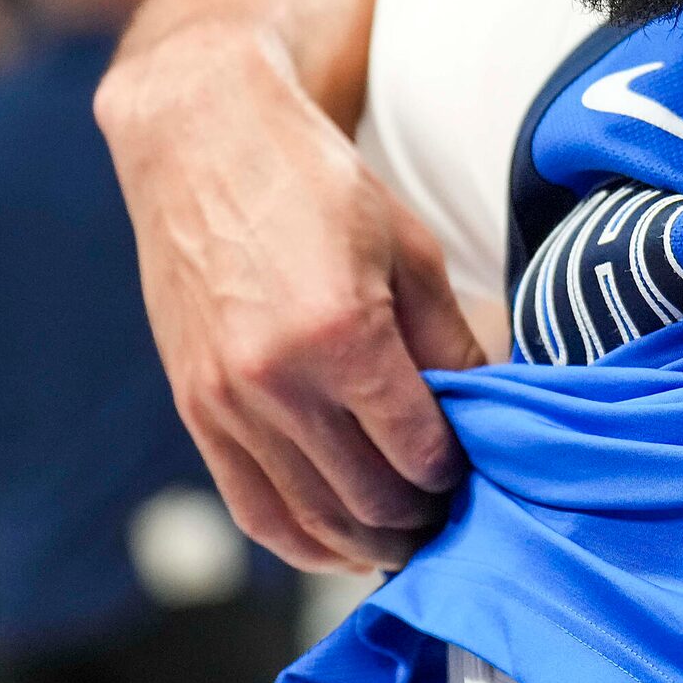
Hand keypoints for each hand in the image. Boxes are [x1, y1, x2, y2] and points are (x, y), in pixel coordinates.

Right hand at [99, 21, 487, 574]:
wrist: (201, 139)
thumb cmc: (312, 180)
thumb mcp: (408, 247)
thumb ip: (449, 341)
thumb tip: (488, 411)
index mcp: (342, 335)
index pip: (419, 450)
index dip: (457, 472)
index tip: (477, 468)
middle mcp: (276, 381)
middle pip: (369, 498)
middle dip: (421, 517)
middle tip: (453, 512)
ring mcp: (226, 402)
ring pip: (313, 519)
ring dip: (369, 543)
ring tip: (408, 537)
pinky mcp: (195, 408)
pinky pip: (253, 508)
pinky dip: (304, 541)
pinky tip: (342, 544)